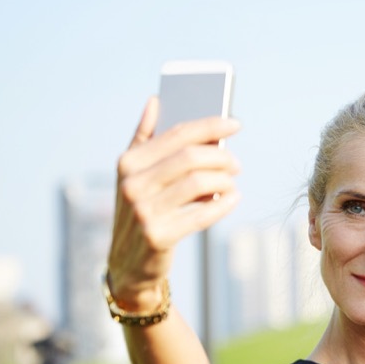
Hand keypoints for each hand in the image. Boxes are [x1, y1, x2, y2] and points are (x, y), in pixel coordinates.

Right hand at [107, 97, 241, 308]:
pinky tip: (233, 199)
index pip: (176, 134)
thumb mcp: (133, 175)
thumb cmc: (138, 210)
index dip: (210, 126)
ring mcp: (144, 211)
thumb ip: (143, 137)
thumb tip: (155, 100)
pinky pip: (201, 214)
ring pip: (199, 184)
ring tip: (231, 183)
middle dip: (221, 157)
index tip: (235, 124)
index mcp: (128, 162)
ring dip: (224, 181)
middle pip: (190, 157)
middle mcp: (132, 184)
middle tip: (236, 163)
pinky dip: (223, 204)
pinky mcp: (159, 236)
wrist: (128, 263)